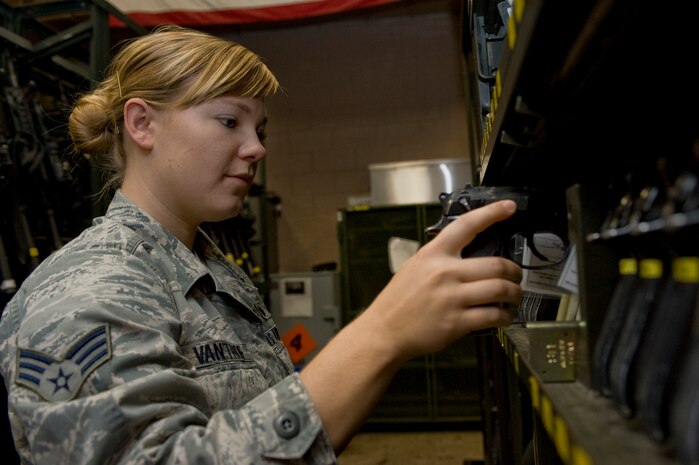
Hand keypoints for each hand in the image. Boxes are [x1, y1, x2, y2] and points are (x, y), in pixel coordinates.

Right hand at [362, 199, 522, 361]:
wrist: (385, 331)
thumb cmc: (399, 300)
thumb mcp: (415, 267)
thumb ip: (440, 258)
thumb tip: (467, 252)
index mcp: (434, 254)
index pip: (467, 225)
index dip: (491, 213)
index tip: (509, 207)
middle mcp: (445, 273)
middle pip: (496, 264)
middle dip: (515, 271)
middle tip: (517, 275)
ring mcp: (452, 298)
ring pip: (500, 290)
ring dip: (515, 293)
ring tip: (514, 296)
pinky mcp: (457, 322)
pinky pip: (493, 316)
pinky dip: (505, 316)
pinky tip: (504, 316)